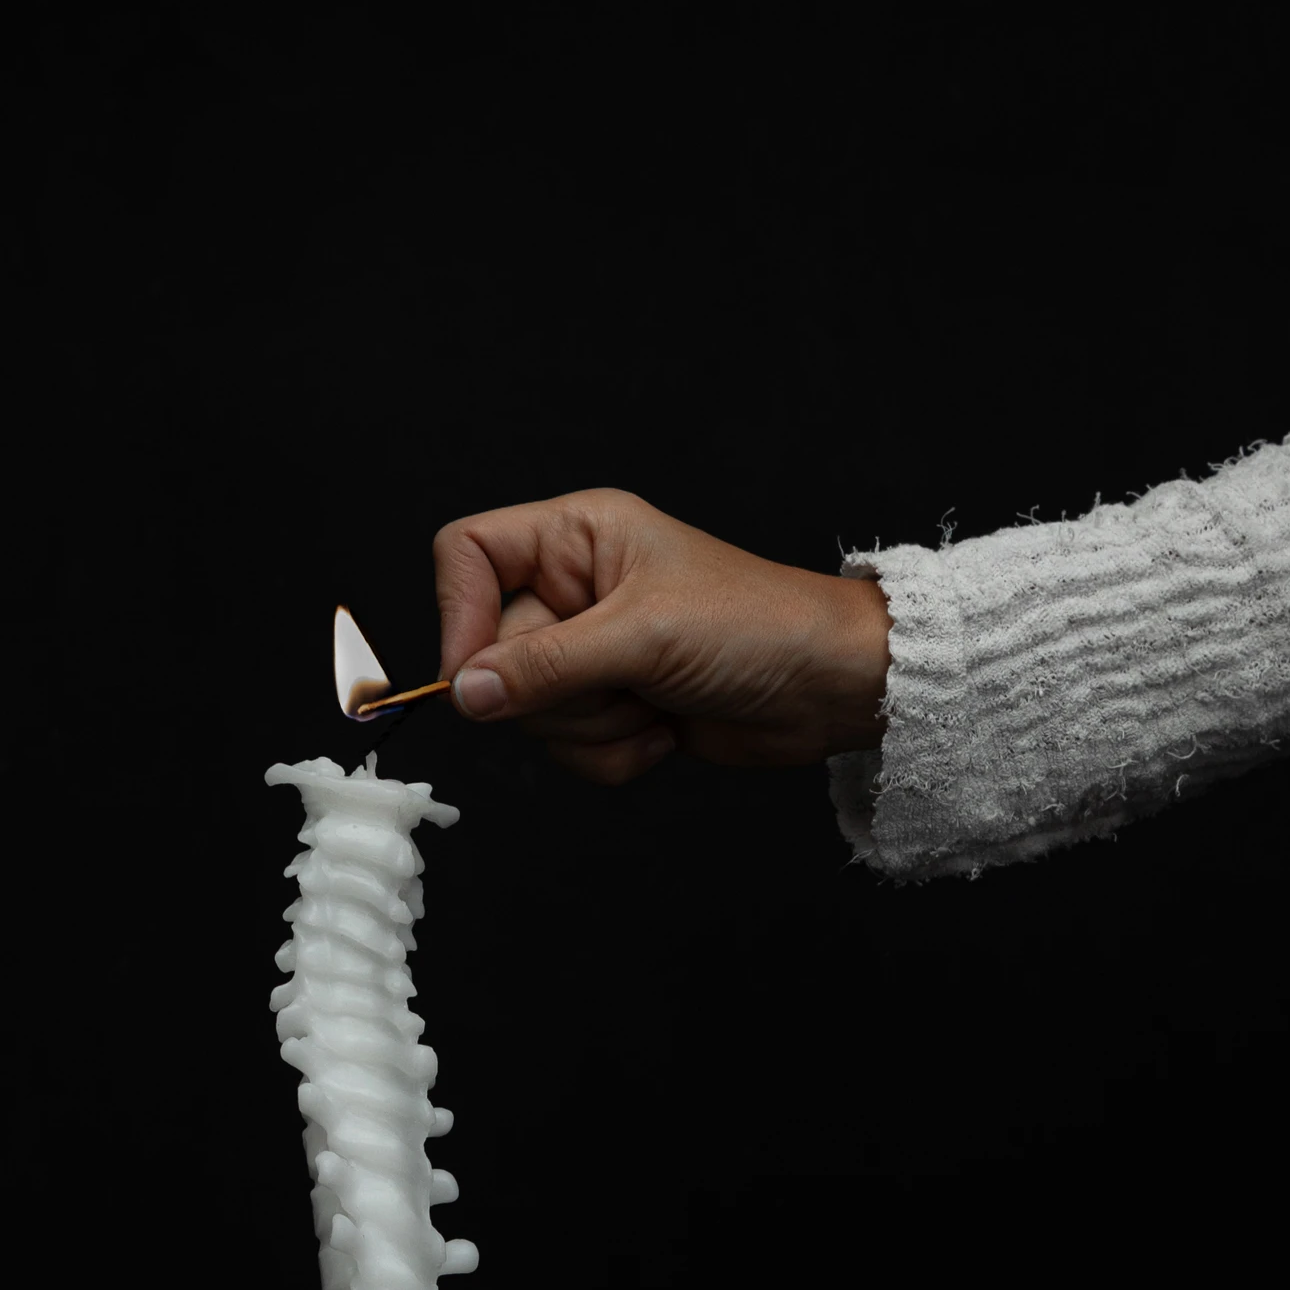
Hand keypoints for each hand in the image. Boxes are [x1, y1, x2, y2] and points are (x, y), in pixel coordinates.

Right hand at [433, 487, 889, 785]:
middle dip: (557, 690)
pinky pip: (567, 747)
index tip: (480, 676)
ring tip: (654, 702)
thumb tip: (465, 692)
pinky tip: (664, 730)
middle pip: (493, 652)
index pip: (467, 555)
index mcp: (576, 536)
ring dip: (591, 727)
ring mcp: (591, 650)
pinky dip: (613, 754)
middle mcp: (574, 587)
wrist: (829, 686)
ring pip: (527, 711)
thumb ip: (545, 665)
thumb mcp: (643, 635)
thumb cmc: (758, 626)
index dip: (460, 616)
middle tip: (623, 680)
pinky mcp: (612, 703)